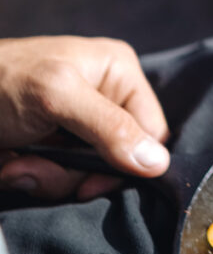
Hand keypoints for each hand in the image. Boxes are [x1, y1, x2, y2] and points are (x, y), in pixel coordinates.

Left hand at [0, 36, 169, 200]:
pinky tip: (12, 164)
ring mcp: (79, 123)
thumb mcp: (56, 97)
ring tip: (16, 164)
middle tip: (36, 166)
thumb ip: (110, 128)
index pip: (153, 133)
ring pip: (91, 173)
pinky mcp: (54, 144)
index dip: (129, 163)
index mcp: (119, 72)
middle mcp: (105, 97)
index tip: (90, 181)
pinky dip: (35, 177)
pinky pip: (64, 176)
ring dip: (51, 179)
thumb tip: (158, 163)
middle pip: (122, 159)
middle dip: (77, 173)